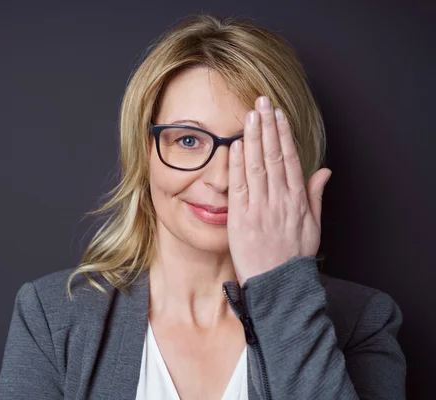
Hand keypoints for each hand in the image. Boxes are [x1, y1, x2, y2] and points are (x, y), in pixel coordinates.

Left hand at [227, 96, 331, 284]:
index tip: (278, 115)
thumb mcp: (314, 226)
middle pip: (273, 156)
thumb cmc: (294, 257)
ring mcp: (260, 207)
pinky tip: (235, 145)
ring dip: (252, 138)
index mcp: (297, 200)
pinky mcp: (241, 217)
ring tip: (249, 115)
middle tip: (262, 102)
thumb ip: (316, 196)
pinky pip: (240, 185)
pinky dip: (238, 163)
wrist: (278, 285)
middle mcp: (279, 199)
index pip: (289, 159)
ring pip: (256, 165)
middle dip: (267, 126)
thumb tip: (323, 170)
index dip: (283, 134)